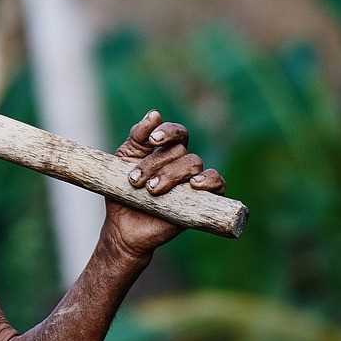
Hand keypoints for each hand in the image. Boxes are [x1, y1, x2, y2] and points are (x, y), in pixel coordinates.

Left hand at [102, 110, 225, 259]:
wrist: (123, 227)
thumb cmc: (123, 191)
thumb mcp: (123, 160)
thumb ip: (137, 137)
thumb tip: (154, 114)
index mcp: (164, 151)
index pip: (176, 132)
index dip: (168, 131)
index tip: (152, 140)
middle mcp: (181, 163)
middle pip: (180, 151)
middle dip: (155, 164)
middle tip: (135, 181)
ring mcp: (192, 182)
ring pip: (193, 164)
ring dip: (171, 174)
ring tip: (152, 190)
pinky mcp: (202, 200)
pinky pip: (217, 183)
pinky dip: (209, 180)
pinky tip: (194, 185)